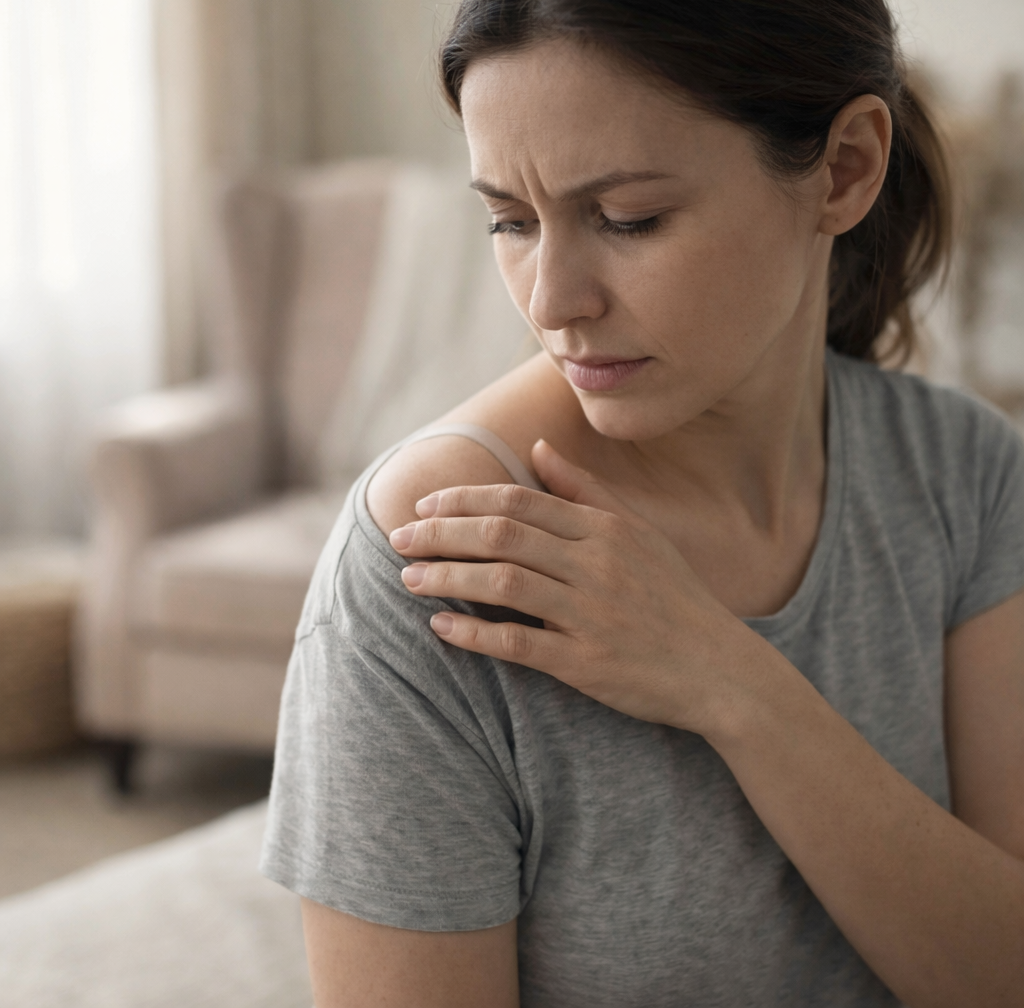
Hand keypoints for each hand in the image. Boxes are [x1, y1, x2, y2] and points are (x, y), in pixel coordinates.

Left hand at [389, 440, 773, 735]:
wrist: (720, 669)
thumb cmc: (675, 597)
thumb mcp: (640, 534)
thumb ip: (587, 492)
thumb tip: (539, 450)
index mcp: (605, 529)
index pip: (519, 502)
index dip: (464, 501)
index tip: (424, 507)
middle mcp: (596, 564)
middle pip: (501, 535)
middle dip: (441, 534)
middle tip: (398, 539)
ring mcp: (591, 613)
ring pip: (502, 583)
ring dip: (447, 577)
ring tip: (408, 578)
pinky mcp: (586, 662)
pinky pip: (520, 644)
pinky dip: (475, 635)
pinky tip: (441, 629)